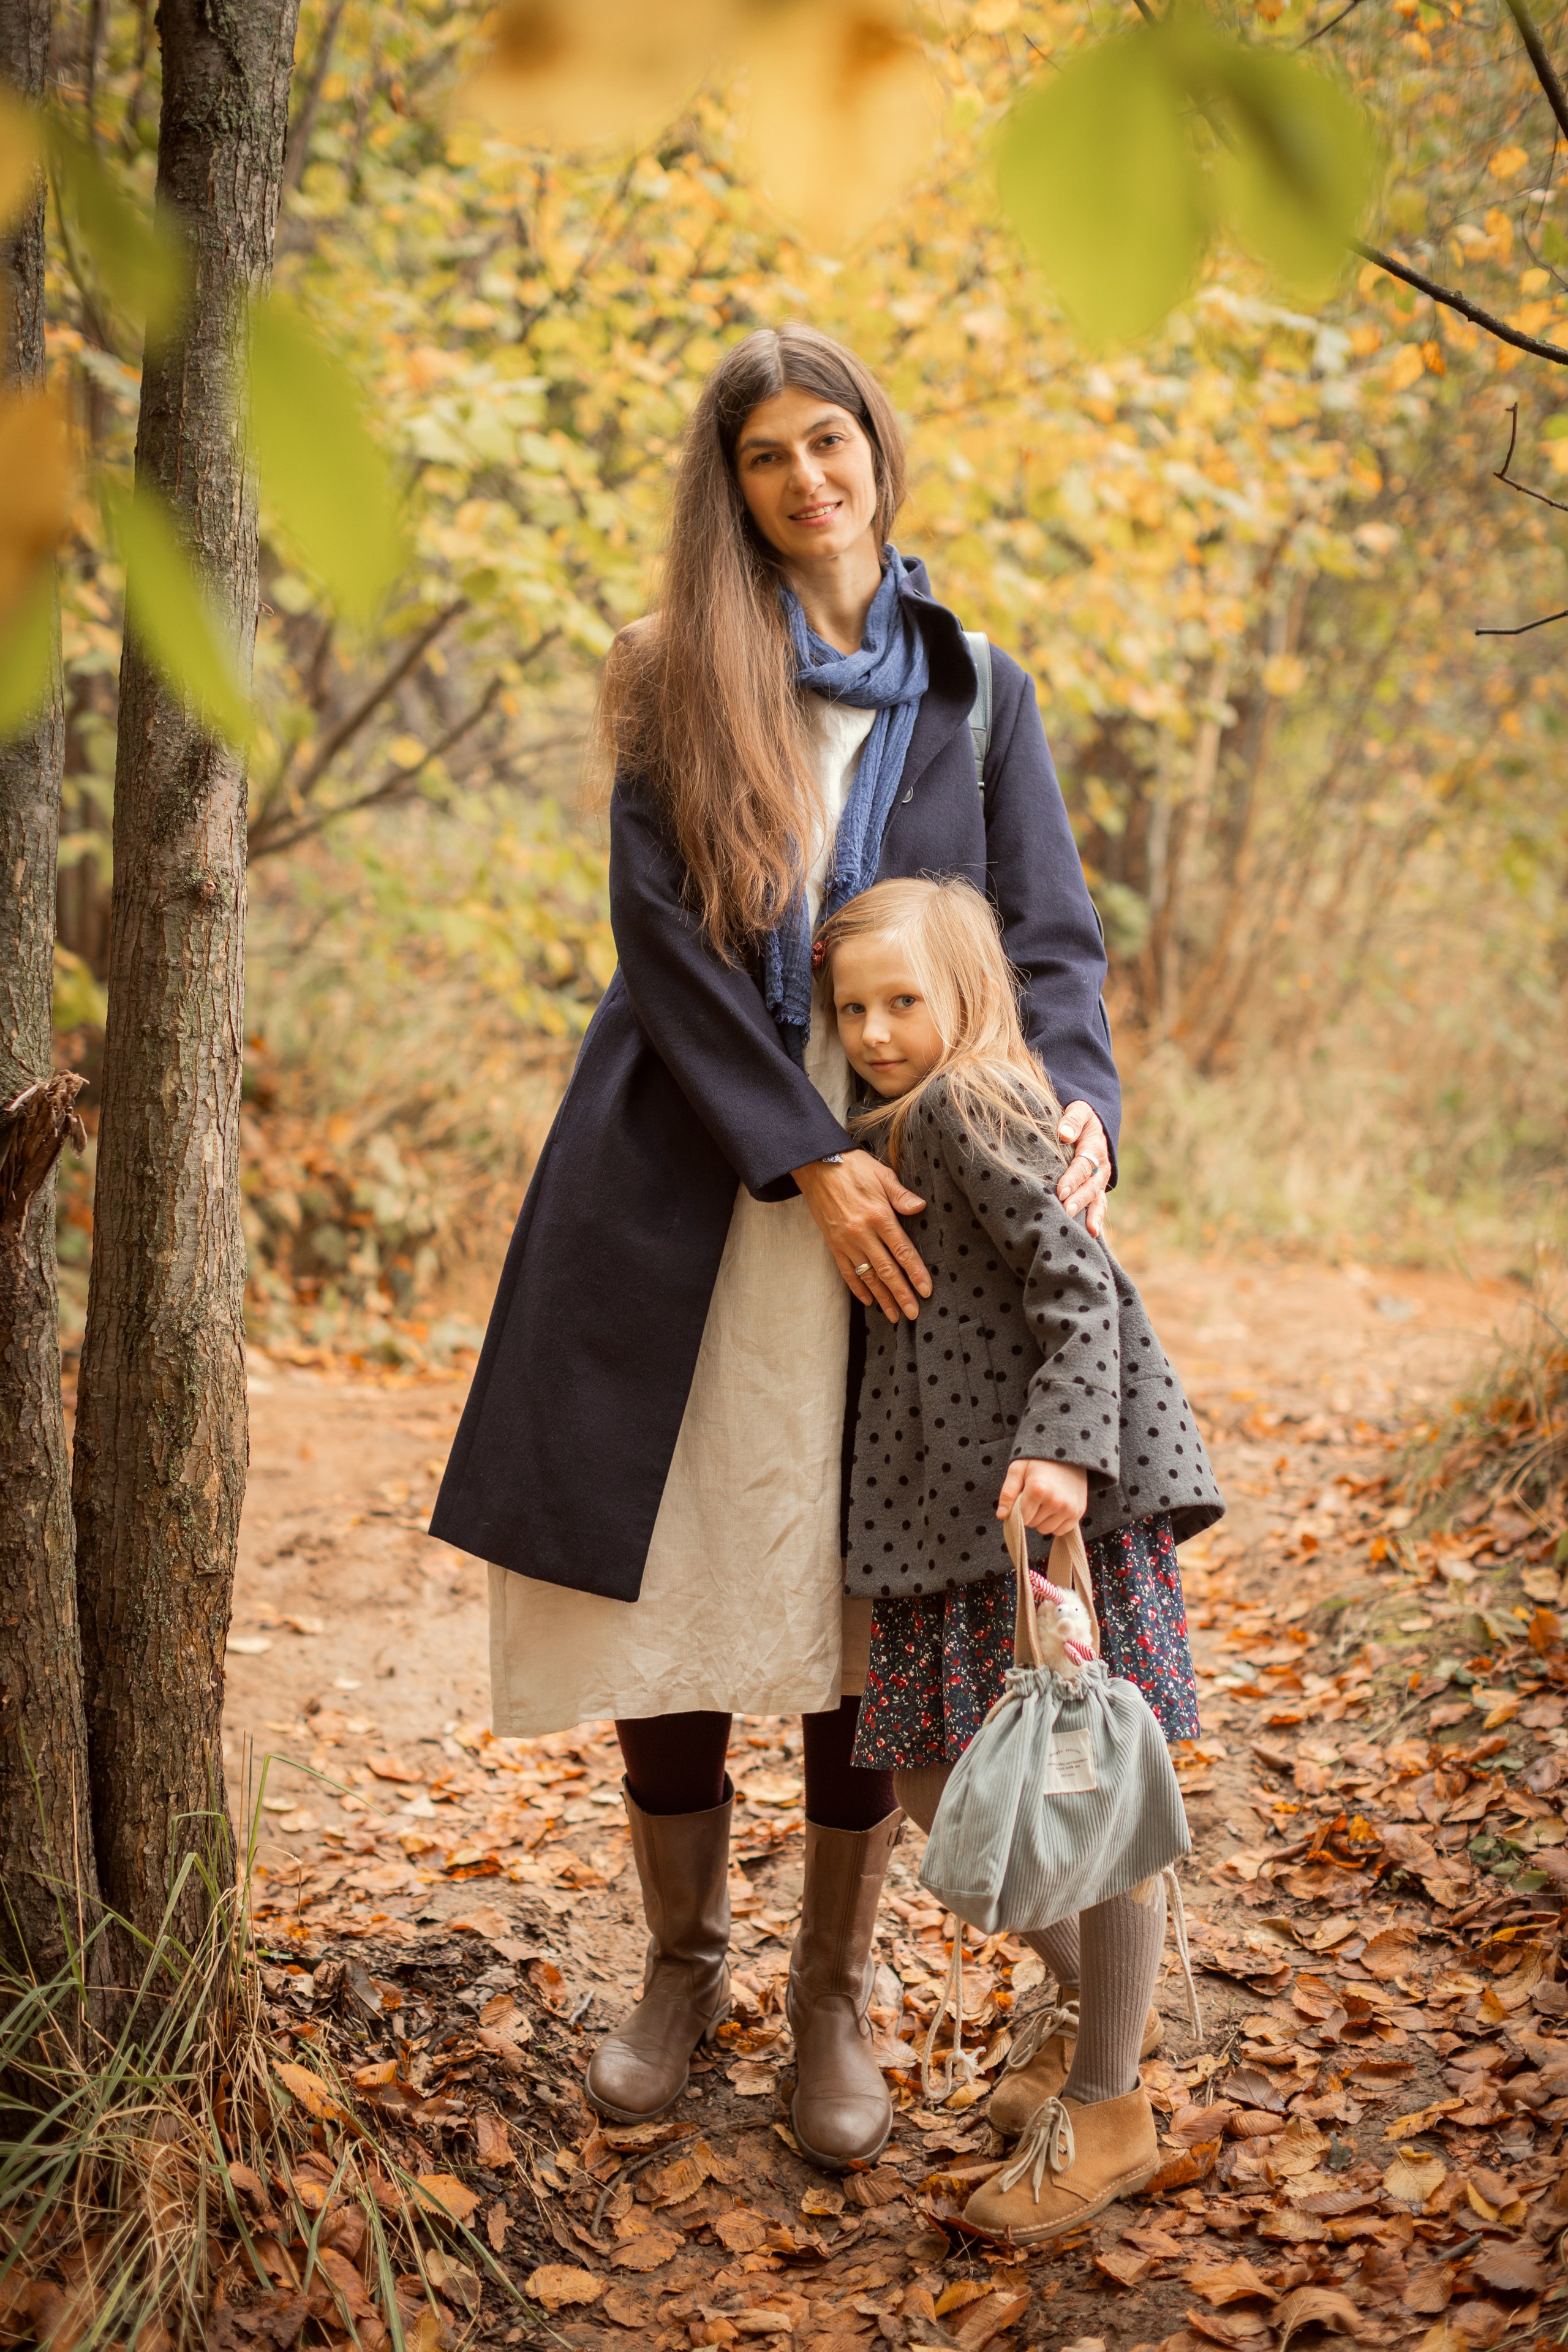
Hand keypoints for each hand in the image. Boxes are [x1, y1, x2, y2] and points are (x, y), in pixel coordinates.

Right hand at [793, 1151, 931, 1322]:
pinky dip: (857, 1288)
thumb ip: (901, 1195)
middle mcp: (862, 1233)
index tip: (926, 1291)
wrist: (816, 1165)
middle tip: (913, 1314)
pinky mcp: (833, 1244)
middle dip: (901, 1294)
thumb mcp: (882, 1174)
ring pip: (867, 1276)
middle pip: (886, 1270)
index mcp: (879, 1216)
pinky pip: (847, 1271)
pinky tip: (868, 1300)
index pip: (902, 1251)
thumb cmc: (853, 1167)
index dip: (915, 1273)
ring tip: (893, 1315)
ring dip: (882, 1297)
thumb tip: (920, 1207)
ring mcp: (846, 1241)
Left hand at [997, 1457, 1087, 1537]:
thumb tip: (1001, 1516)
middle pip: (1033, 1524)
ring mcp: (1069, 1508)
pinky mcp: (1079, 1512)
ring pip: (1046, 1530)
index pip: (1022, 1518)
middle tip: (1035, 1496)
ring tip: (1045, 1501)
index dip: (1019, 1509)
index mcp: (1038, 1490)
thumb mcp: (1018, 1470)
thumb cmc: (1038, 1461)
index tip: (1023, 1497)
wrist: (1068, 1452)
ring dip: (1042, 1520)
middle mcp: (1055, 1501)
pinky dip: (1056, 1523)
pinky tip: (1055, 1508)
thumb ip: (1007, 1493)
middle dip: (1030, 1514)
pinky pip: (1061, 1531)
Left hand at [1056, 1102, 1110, 1237]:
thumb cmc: (1079, 1117)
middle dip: (1079, 1199)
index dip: (1072, 1178)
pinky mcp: (1096, 1190)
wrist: (1093, 1124)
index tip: (1060, 1190)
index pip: (1083, 1165)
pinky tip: (1092, 1235)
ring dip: (1091, 1214)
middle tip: (1066, 1211)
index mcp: (1094, 1147)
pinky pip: (1099, 1206)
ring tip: (1087, 1231)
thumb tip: (1063, 1134)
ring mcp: (1100, 1180)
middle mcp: (1101, 1167)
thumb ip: (1072, 1120)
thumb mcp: (1079, 1110)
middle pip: (1091, 1186)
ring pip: (1098, 1200)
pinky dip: (1096, 1220)